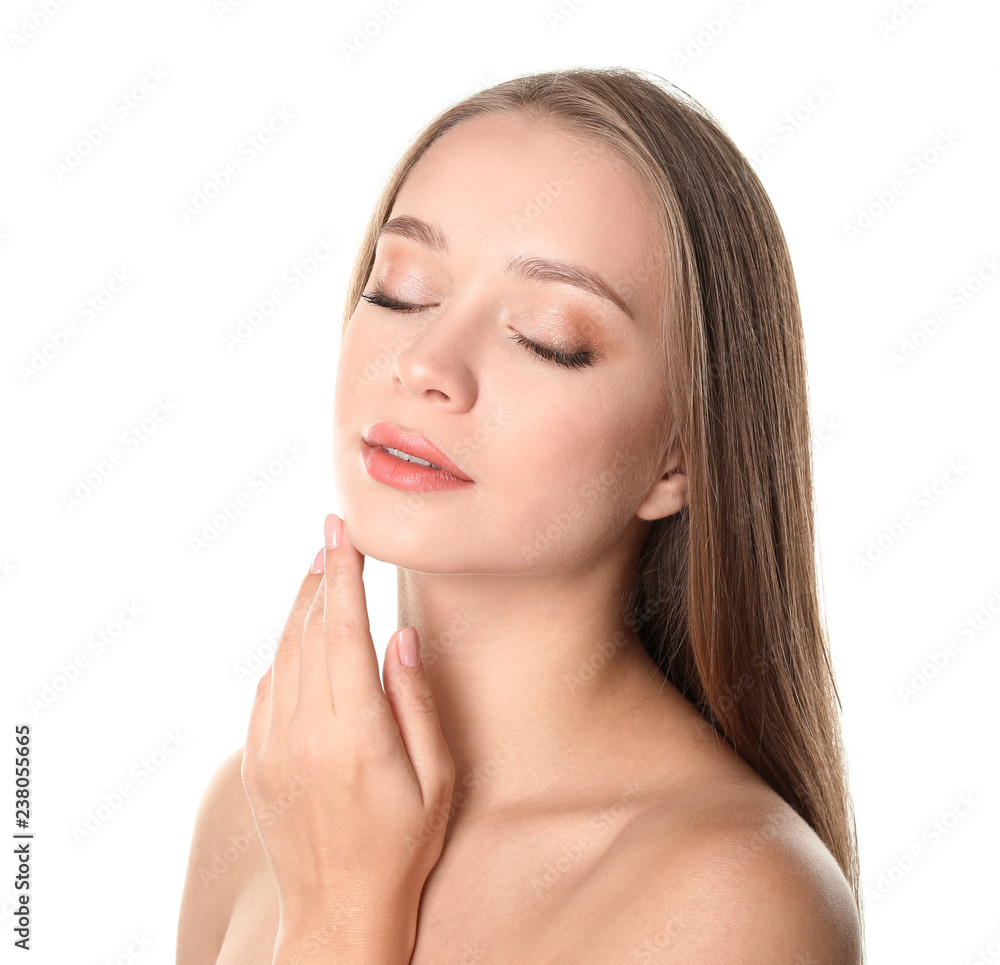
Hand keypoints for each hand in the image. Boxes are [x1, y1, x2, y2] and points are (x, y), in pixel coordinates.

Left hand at [241, 513, 455, 961]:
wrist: (339, 912)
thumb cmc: (404, 846)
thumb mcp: (436, 778)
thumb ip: (416, 701)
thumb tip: (399, 637)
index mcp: (354, 732)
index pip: (343, 630)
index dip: (342, 573)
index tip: (340, 531)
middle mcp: (304, 732)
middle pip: (308, 631)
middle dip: (319, 577)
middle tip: (329, 536)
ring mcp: (271, 746)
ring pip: (282, 655)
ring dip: (300, 609)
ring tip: (318, 573)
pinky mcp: (255, 761)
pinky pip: (267, 689)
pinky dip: (284, 652)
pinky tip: (301, 638)